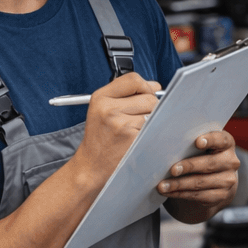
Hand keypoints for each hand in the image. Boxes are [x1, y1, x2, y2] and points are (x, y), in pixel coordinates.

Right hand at [72, 73, 162, 190]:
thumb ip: (129, 94)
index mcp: (100, 98)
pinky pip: (154, 127)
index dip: (145, 86)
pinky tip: (141, 138)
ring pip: (154, 113)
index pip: (133, 80)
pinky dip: (153, 132)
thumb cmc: (100, 139)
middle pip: (148, 97)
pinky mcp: (132, 138)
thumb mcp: (104, 110)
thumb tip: (156, 86)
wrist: (91, 167)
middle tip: (141, 119)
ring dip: (152, 120)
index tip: (146, 94)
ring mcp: (120, 124)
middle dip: (151, 107)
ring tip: (138, 130)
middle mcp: (108, 109)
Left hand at [158, 129, 239, 222]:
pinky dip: (181, 194)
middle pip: (210, 163)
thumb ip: (189, 140)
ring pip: (201, 182)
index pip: (221, 139)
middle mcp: (231, 161)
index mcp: (226, 143)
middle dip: (189, 166)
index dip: (210, 140)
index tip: (197, 142)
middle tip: (172, 169)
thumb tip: (160, 136)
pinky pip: (199, 196)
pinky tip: (169, 192)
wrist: (216, 179)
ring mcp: (228, 180)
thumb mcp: (201, 146)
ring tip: (162, 185)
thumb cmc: (202, 155)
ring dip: (179, 184)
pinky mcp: (221, 195)